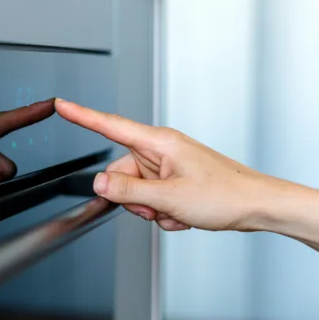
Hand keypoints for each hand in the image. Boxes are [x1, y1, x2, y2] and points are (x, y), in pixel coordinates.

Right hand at [55, 99, 269, 231]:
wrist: (256, 205)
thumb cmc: (224, 194)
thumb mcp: (169, 197)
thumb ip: (129, 191)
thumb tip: (99, 184)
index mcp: (159, 143)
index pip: (110, 125)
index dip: (82, 115)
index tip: (62, 105)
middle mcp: (161, 150)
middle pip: (120, 172)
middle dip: (132, 197)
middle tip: (157, 207)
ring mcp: (168, 165)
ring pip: (136, 189)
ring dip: (150, 208)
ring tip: (176, 211)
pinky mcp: (175, 179)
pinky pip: (153, 197)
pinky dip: (163, 210)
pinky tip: (183, 214)